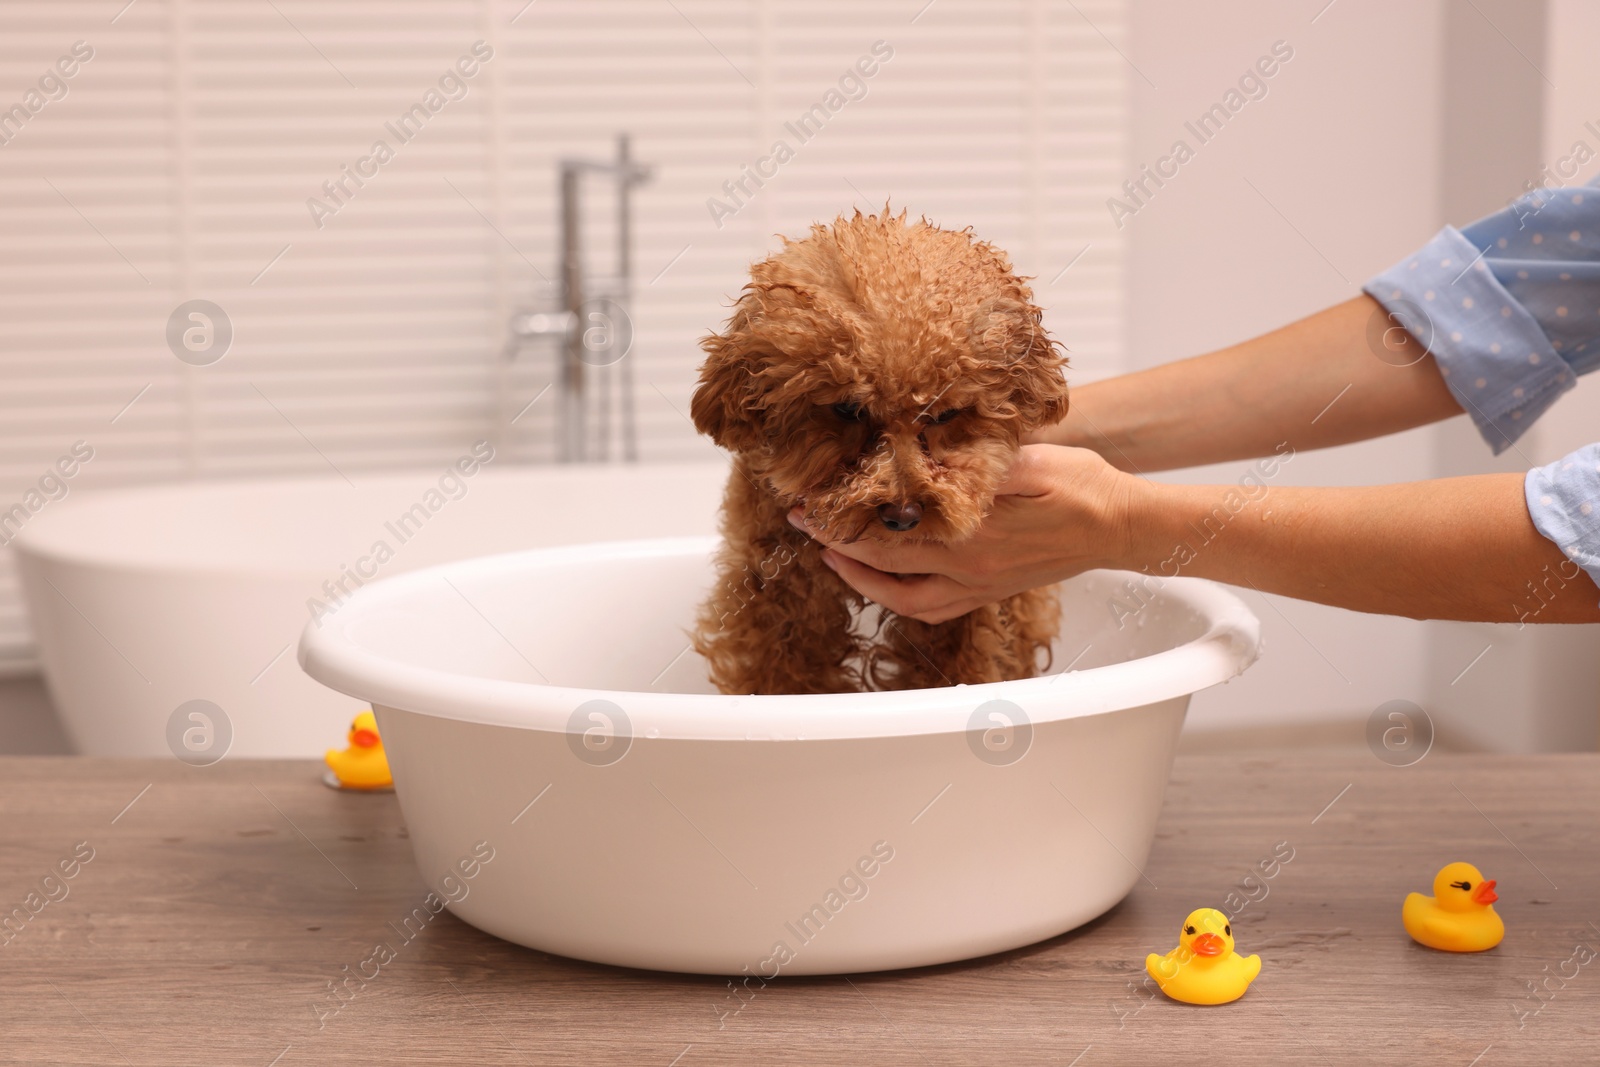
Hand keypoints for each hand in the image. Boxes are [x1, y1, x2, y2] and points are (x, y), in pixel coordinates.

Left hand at [787, 445, 1138, 622]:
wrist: (1122, 525)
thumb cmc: (1083, 484)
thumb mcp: (1029, 458)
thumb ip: (976, 462)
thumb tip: (925, 454)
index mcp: (973, 536)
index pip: (887, 534)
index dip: (841, 523)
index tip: (808, 505)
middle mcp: (969, 569)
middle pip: (883, 564)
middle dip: (836, 544)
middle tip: (803, 523)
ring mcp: (978, 586)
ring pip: (902, 597)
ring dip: (861, 578)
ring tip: (833, 555)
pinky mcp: (989, 592)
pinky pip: (932, 608)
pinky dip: (898, 596)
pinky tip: (884, 580)